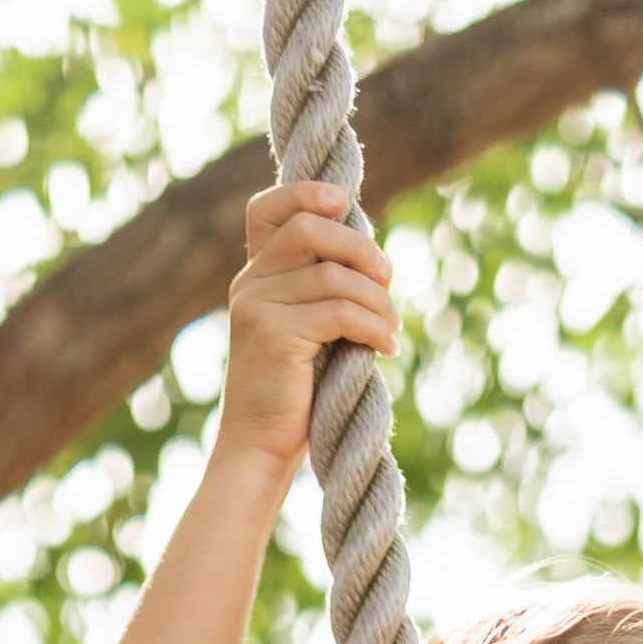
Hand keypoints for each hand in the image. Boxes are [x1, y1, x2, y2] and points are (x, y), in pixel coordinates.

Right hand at [214, 183, 397, 480]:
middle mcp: (249, 285)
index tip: (345, 203)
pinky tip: (387, 347)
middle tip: (388, 280)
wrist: (258, 450)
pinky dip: (373, 327)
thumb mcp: (305, 331)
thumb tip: (374, 259)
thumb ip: (320, 290)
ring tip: (393, 327)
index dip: (306, 193)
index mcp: (254, 278)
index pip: (267, 209)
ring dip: (376, 300)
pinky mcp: (274, 335)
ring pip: (333, 276)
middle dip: (360, 249)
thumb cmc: (291, 397)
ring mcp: (257, 308)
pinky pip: (340, 312)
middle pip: (310, 230)